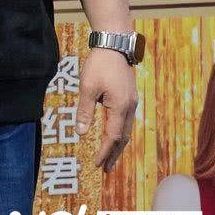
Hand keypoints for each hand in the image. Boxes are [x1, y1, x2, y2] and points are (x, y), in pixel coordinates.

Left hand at [78, 47, 137, 171]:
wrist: (115, 45)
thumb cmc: (99, 65)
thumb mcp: (87, 88)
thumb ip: (85, 111)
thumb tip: (81, 132)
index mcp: (120, 107)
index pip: (112, 137)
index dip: (104, 152)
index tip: (96, 164)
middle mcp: (130, 108)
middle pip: (123, 137)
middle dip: (114, 154)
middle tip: (106, 169)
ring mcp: (132, 102)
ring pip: (126, 130)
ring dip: (118, 145)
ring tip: (110, 157)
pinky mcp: (130, 97)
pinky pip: (126, 121)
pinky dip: (120, 133)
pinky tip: (114, 135)